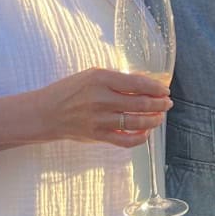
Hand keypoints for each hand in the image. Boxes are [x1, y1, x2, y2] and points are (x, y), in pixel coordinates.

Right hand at [38, 67, 172, 149]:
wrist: (46, 112)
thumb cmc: (69, 91)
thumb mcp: (91, 75)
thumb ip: (116, 78)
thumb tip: (144, 82)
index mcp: (100, 78)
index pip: (137, 83)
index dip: (155, 87)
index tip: (165, 90)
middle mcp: (101, 98)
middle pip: (140, 103)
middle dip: (159, 104)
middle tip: (168, 103)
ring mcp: (100, 119)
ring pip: (136, 122)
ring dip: (153, 120)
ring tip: (159, 117)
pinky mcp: (97, 135)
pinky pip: (125, 140)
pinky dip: (139, 138)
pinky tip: (145, 133)